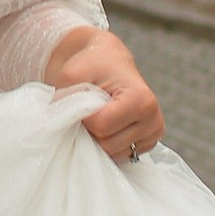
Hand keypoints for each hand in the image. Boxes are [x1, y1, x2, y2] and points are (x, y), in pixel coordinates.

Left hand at [46, 24, 164, 166]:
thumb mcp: (71, 74)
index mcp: (142, 100)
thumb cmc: (89, 64)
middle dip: (91, 129)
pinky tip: (107, 124)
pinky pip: (119, 156)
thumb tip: (60, 124)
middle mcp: (153, 120)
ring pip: (113, 154)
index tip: (82, 99)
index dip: (83, 116)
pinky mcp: (147, 143)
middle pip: (108, 145)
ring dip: (98, 137)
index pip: (101, 127)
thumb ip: (66, 98)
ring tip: (98, 114)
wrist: (105, 59)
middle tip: (89, 107)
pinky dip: (107, 142)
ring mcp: (153, 133)